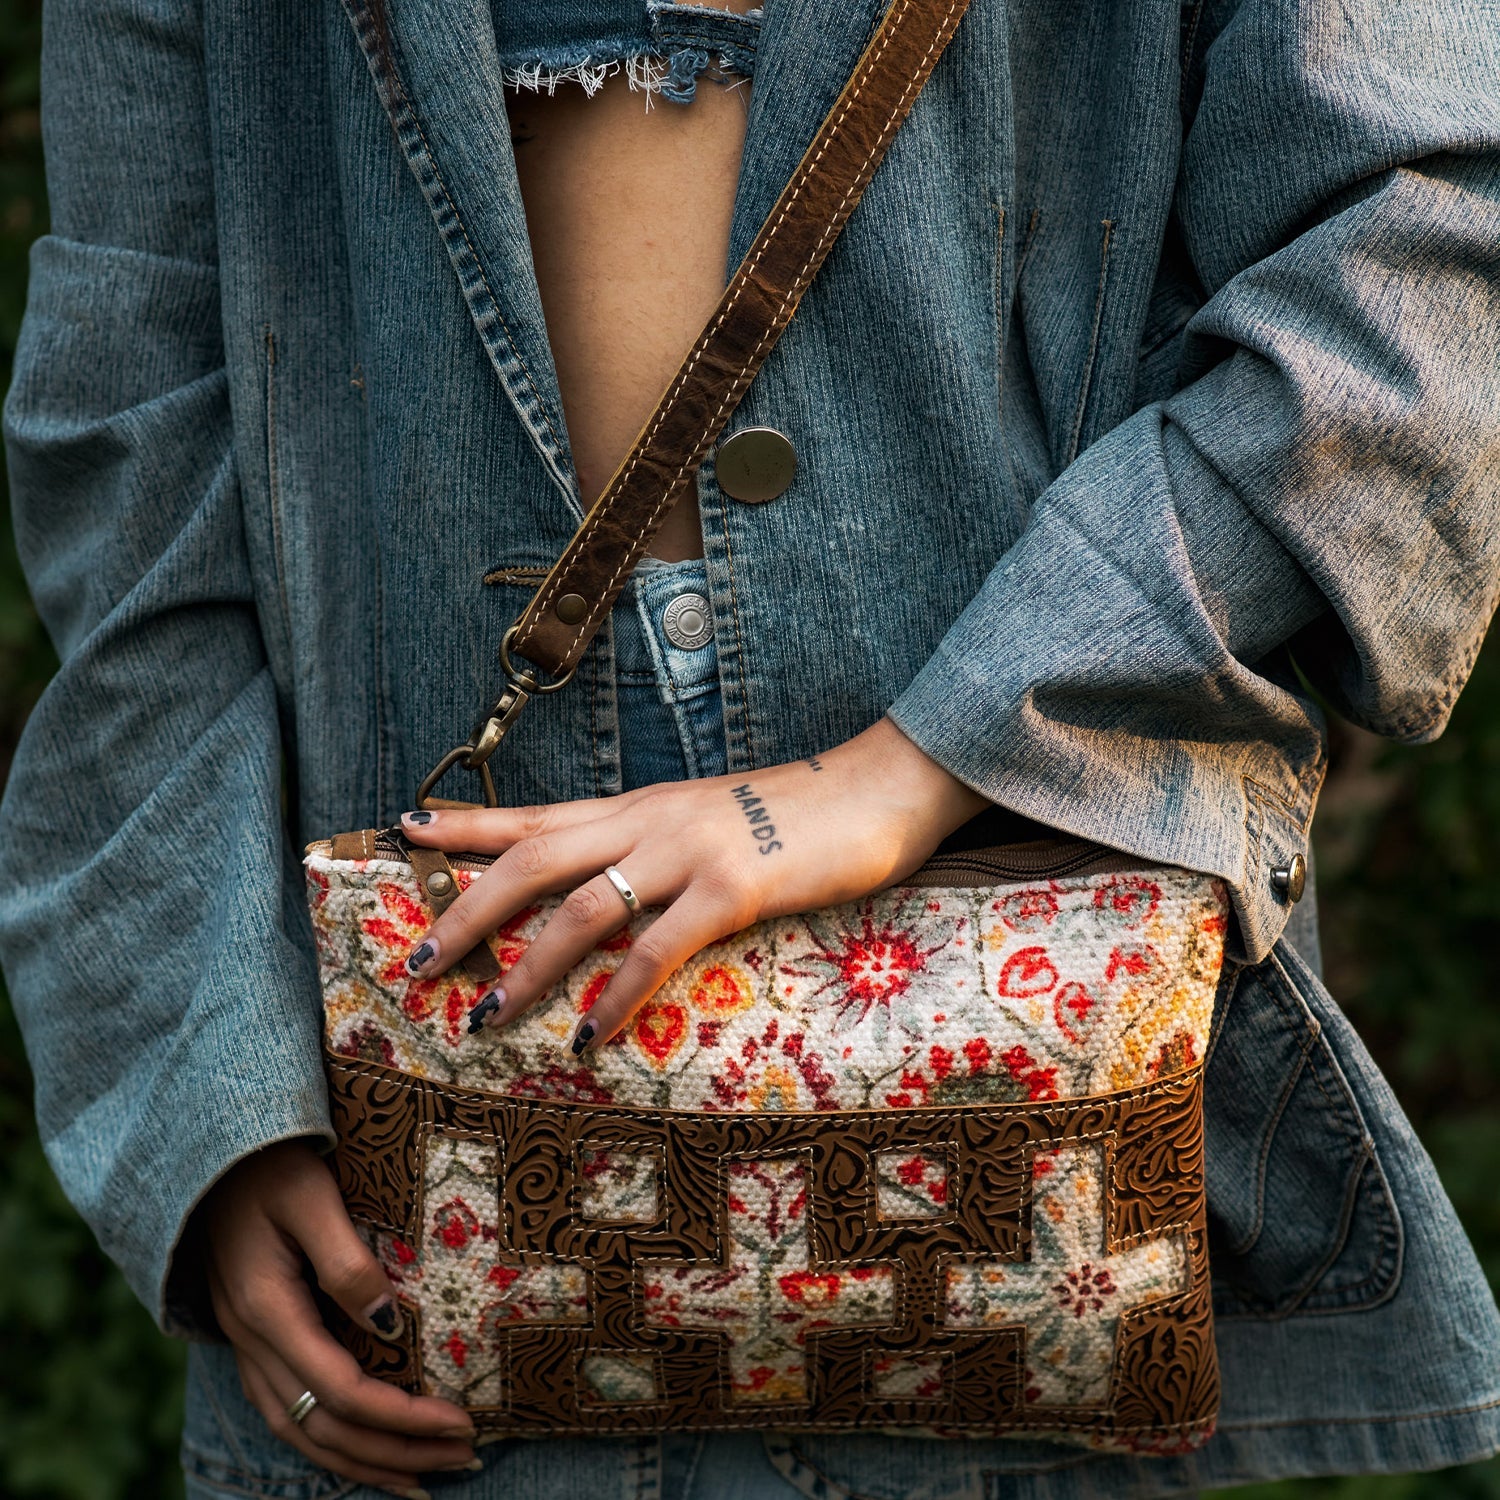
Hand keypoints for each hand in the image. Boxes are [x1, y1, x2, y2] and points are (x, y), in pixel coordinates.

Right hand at [198, 1140, 478, 1494]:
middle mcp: (251, 1340)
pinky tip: (367, 1451)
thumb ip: (346, 1260)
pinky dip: (330, 1444)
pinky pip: (288, 1412)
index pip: (341, 1390)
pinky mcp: (253, 1338)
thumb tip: (388, 1324)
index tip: (461, 1420)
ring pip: (301, 1431)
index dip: (402, 1416)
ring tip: (424, 1477)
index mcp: (267, 1309)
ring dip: (365, 1461)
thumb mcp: (312, 1195)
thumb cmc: (271, 1162)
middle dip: (395, 1452)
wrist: (212, 1151)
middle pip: (324, 1427)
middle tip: (464, 1458)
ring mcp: (246, 1344)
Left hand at [401, 716, 986, 1048]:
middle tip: (418, 961)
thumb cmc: (800, 814)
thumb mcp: (714, 820)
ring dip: (525, 966)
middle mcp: (648, 820)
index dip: (467, 822)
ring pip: (580, 908)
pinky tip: (590, 1034)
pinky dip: (615, 993)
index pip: (535, 812)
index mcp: (640, 806)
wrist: (878, 787)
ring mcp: (688, 849)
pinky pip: (657, 946)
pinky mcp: (734, 885)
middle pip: (532, 858)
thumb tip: (622, 889)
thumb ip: (662, 848)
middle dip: (466, 909)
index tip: (405, 829)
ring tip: (485, 1017)